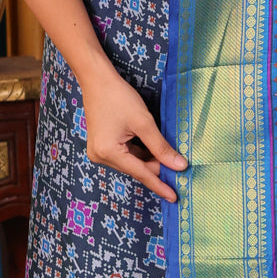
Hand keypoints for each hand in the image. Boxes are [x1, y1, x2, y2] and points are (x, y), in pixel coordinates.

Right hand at [81, 61, 185, 202]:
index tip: (174, 197)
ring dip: (149, 160)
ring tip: (168, 156)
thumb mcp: (144, 122)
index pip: (141, 173)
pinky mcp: (102, 145)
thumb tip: (179, 166)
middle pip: (136, 168)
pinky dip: (140, 153)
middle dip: (156, 168)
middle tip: (178, 168)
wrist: (97, 80)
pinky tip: (153, 149)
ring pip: (132, 162)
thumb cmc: (118, 97)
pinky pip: (125, 155)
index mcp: (108, 153)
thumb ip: (161, 147)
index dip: (160, 185)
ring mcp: (99, 152)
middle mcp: (100, 157)